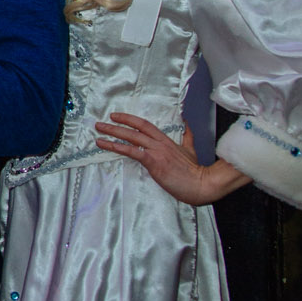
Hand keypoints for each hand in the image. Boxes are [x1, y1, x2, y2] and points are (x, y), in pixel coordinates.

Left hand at [95, 114, 250, 205]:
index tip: (117, 116)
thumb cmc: (195, 171)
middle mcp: (160, 143)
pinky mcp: (154, 162)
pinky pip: (133, 152)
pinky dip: (118, 147)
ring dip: (113, 134)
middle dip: (116, 125)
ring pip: (131, 138)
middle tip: (101, 123)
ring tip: (98, 132)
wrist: (202, 184)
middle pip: (135, 129)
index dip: (130, 119)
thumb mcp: (190, 149)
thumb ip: (187, 136)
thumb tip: (186, 123)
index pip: (145, 124)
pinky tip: (107, 145)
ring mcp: (157, 152)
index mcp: (166, 140)